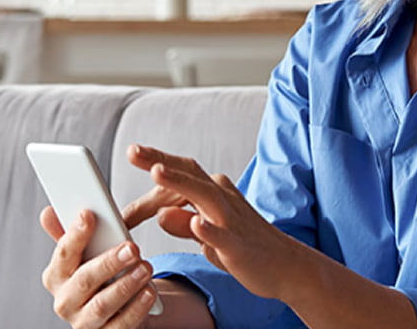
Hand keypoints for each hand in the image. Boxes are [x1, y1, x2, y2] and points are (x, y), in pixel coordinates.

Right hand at [39, 207, 158, 328]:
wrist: (117, 311)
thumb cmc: (100, 277)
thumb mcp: (87, 255)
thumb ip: (72, 234)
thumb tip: (48, 212)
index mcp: (56, 276)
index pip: (63, 254)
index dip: (75, 234)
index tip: (89, 215)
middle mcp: (65, 302)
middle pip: (84, 281)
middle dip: (109, 263)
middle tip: (132, 248)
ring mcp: (84, 322)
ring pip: (102, 306)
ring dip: (126, 286)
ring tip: (146, 268)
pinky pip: (121, 325)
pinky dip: (136, 309)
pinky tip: (149, 292)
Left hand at [122, 144, 307, 299]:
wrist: (287, 266)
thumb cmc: (244, 247)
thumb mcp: (207, 234)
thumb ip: (183, 223)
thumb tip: (160, 214)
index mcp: (214, 193)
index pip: (179, 178)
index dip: (152, 175)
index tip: (130, 166)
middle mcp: (222, 198)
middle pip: (189, 174)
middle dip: (160, 161)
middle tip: (133, 151)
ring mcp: (232, 220)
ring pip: (204, 195)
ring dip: (180, 182)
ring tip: (156, 172)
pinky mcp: (238, 245)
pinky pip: (222, 235)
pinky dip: (208, 228)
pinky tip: (195, 223)